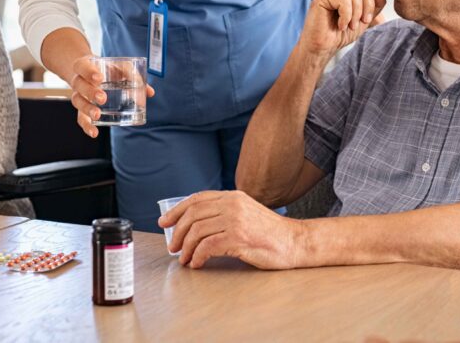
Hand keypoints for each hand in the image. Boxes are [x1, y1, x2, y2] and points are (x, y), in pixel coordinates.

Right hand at [68, 55, 154, 137]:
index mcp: (85, 66)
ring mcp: (79, 94)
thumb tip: (150, 93)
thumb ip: (133, 76)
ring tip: (97, 115)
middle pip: (79, 85)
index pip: (82, 66)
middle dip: (91, 92)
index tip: (100, 78)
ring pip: (78, 101)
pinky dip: (86, 126)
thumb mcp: (118, 66)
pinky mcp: (81, 108)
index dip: (89, 72)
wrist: (89, 72)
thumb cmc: (107, 69)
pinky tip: (94, 133)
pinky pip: (80, 118)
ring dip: (87, 109)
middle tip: (103, 98)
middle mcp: (79, 80)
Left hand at [158, 191, 304, 269]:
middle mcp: (233, 204)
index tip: (165, 221)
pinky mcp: (238, 238)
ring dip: (186, 248)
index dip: (177, 210)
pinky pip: (207, 246)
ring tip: (184, 259)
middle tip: (173, 247)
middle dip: (177, 232)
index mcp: (233, 196)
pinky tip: (197, 263)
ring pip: (197, 231)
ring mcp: (236, 220)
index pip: (197, 199)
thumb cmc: (270, 233)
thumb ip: (225, 213)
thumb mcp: (246, 213)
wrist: (294, 242)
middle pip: (193, 214)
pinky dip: (197, 256)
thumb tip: (196, 225)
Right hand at [299, 0, 388, 56]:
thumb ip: (375, 2)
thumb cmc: (342, 32)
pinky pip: (344, 1)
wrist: (323, 47)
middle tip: (364, 21)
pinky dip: (347, 17)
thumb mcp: (365, 17)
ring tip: (351, 25)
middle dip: (369, 4)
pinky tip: (341, 25)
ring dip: (357, 13)